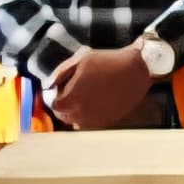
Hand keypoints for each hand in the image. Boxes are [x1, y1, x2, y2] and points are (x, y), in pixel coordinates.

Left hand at [47, 41, 163, 130]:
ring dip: (77, 113)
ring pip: (78, 123)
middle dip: (66, 106)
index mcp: (71, 99)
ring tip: (86, 99)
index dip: (56, 96)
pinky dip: (91, 116)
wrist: (136, 70)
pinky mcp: (108, 122)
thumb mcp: (80, 59)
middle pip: (65, 117)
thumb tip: (48, 86)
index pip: (54, 106)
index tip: (62, 88)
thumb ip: (60, 73)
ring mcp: (95, 120)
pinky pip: (93, 124)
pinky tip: (98, 103)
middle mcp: (81, 114)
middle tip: (74, 92)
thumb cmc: (107, 62)